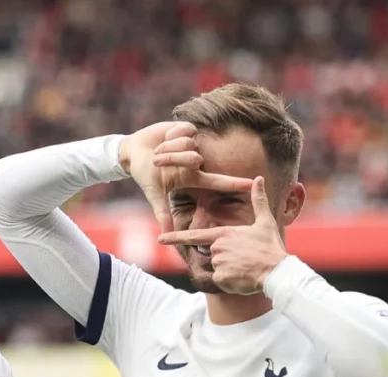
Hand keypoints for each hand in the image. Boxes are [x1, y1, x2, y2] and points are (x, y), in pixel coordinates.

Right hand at [120, 121, 251, 233]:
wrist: (133, 152)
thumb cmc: (144, 173)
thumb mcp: (154, 193)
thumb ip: (162, 213)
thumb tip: (165, 235)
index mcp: (192, 177)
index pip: (218, 181)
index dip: (236, 183)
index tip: (253, 184)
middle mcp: (197, 160)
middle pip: (194, 158)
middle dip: (172, 158)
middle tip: (157, 161)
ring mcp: (193, 144)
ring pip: (188, 144)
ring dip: (169, 146)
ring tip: (159, 150)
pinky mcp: (187, 129)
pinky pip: (184, 130)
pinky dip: (170, 134)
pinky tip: (165, 137)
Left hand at [157, 176, 287, 294]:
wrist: (277, 272)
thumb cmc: (270, 247)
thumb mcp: (265, 222)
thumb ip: (258, 200)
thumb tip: (258, 178)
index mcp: (223, 234)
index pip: (193, 236)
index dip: (175, 237)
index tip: (160, 239)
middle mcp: (217, 247)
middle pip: (213, 255)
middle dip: (227, 259)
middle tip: (245, 259)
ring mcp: (218, 262)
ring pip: (217, 269)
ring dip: (229, 271)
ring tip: (246, 268)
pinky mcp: (221, 278)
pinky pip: (221, 281)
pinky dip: (230, 282)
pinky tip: (243, 278)